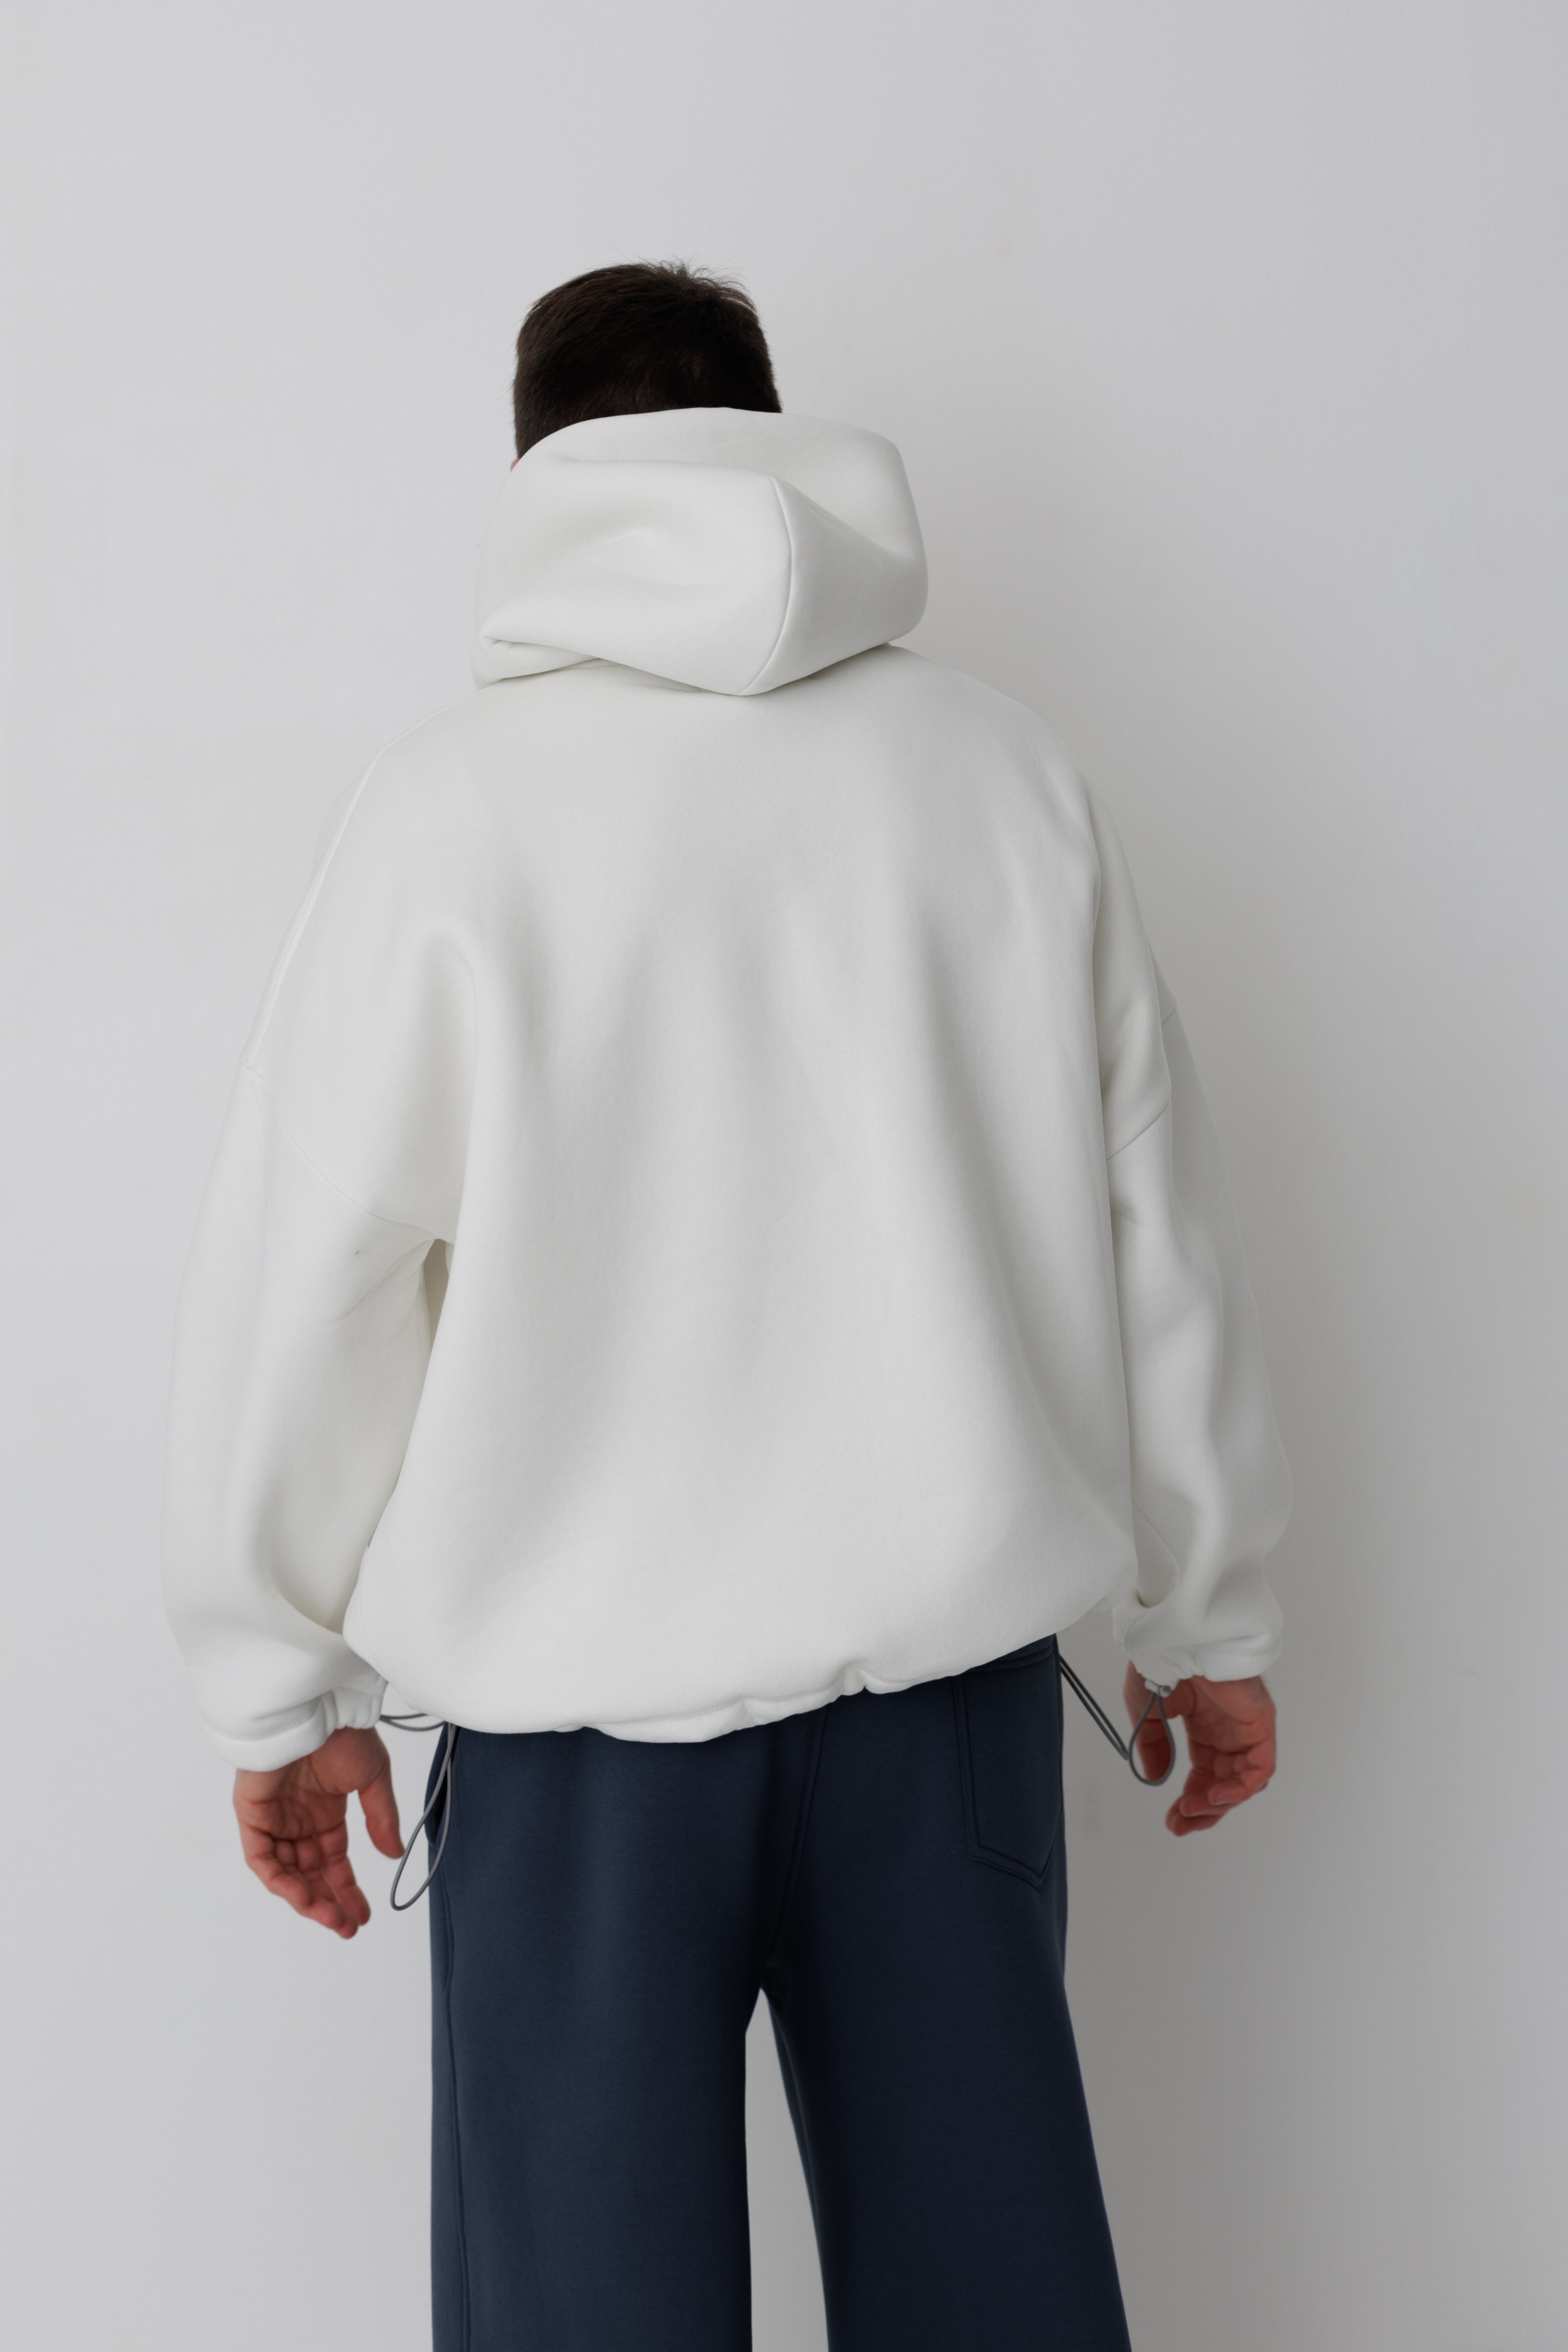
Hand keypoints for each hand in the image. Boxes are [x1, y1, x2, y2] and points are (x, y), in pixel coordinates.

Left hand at [233, 1727, 403, 1936]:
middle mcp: (298, 1819)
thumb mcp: (373, 1777)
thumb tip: (393, 1855)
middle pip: (310, 1873)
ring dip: (307, 1898)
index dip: (348, 1889)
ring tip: (332, 1918)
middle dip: (329, 1901)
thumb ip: (381, 1818)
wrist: (313, 1707)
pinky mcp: (252, 1815)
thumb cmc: (342, 1732)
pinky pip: (261, 1858)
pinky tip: (303, 1896)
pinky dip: (280, 1880)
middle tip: (348, 1926)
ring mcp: (274, 1819)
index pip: (333, 1861)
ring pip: (286, 1872)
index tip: (364, 1915)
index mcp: (325, 1811)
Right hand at [1123, 1667, 1275, 1838]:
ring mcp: (1246, 1727)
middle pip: (1225, 1783)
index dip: (1191, 1801)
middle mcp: (1228, 1729)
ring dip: (1220, 1803)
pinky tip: (1215, 1796)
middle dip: (1204, 1811)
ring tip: (1192, 1810)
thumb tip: (1156, 1778)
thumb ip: (1153, 1745)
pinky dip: (1241, 1789)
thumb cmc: (1160, 1661)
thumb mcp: (1148, 1713)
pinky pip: (1260, 1768)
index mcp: (1205, 1726)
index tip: (1173, 1821)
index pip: (1205, 1774)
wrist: (1175, 1636)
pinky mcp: (1260, 1722)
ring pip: (1244, 1781)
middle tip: (1181, 1825)